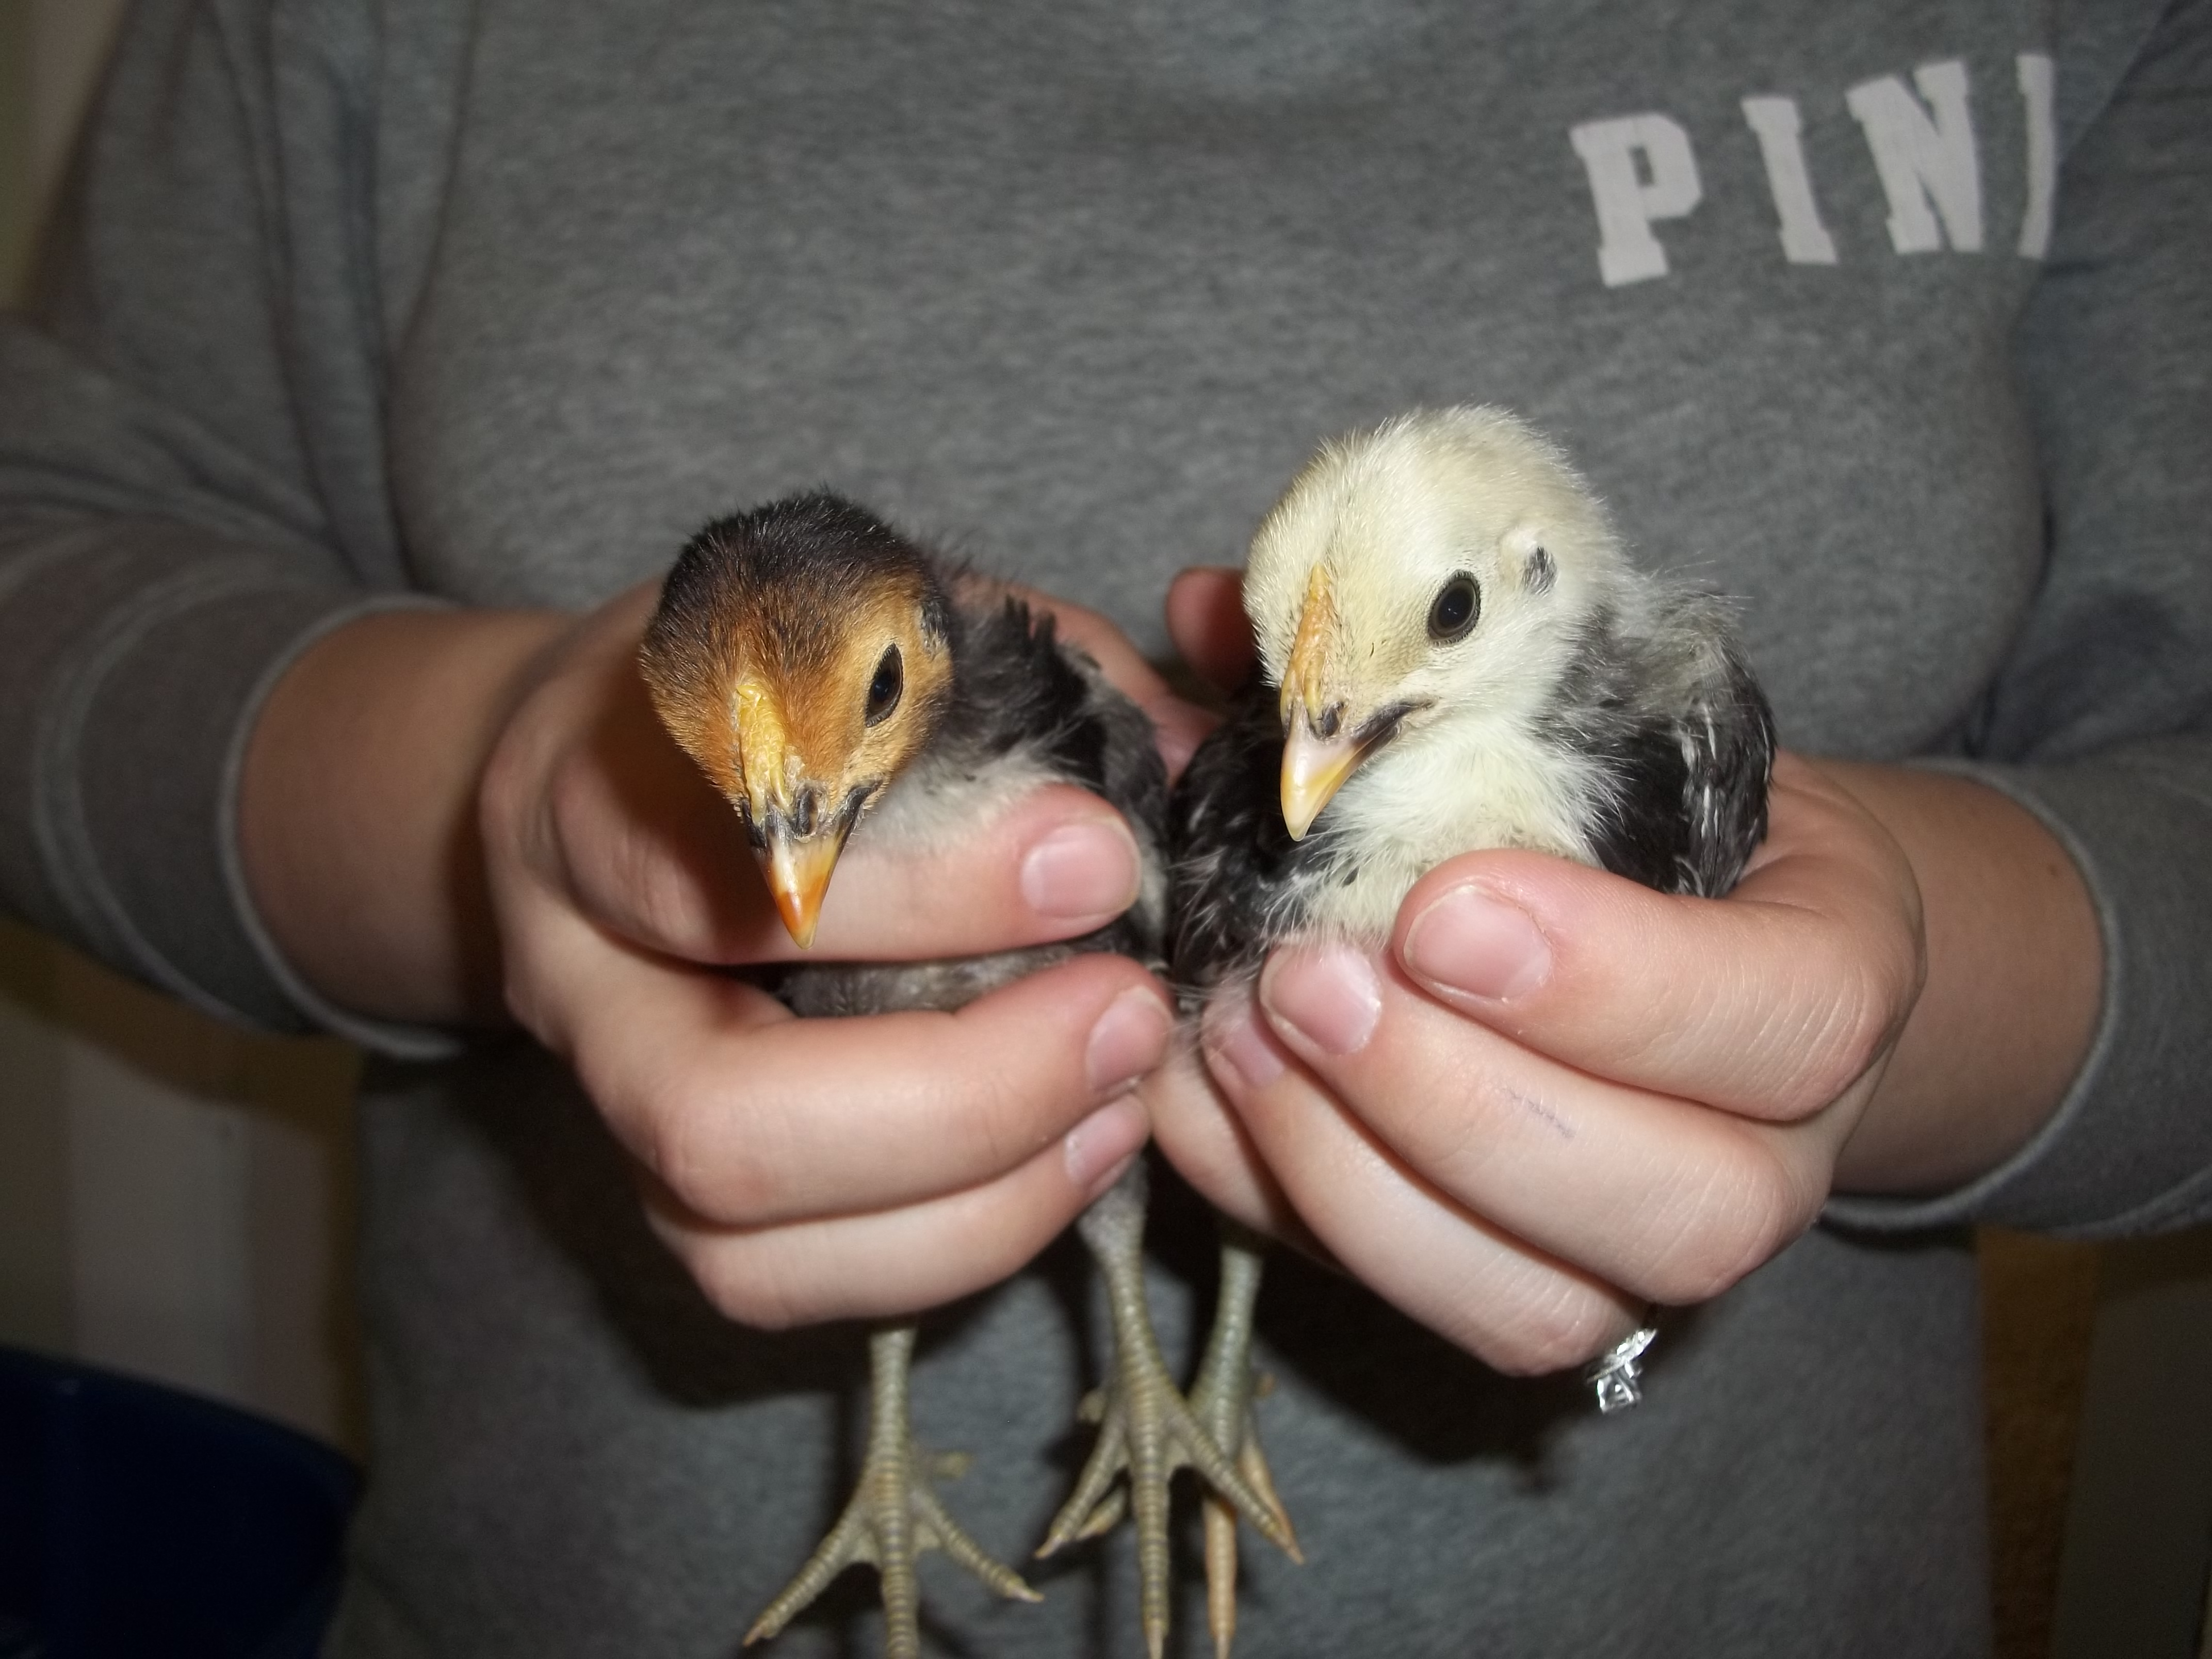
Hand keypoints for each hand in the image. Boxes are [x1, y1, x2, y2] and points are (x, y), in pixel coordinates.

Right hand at [249, 580, 1202, 1329]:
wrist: (612, 766)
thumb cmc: (773, 685)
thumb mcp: (882, 623)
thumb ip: (1025, 673)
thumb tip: (1183, 760)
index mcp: (602, 781)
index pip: (727, 859)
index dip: (923, 882)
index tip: (1101, 856)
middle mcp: (573, 964)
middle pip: (717, 1111)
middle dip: (962, 1092)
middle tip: (1131, 1014)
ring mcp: (607, 1101)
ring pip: (742, 1237)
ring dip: (973, 1193)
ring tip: (1124, 1099)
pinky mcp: (658, 1190)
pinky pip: (779, 1284)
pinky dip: (950, 1244)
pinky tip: (1076, 1153)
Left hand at [1145, 566, 2095, 1373]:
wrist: (1689, 931)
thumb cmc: (1627, 800)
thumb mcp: (1591, 708)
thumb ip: (1428, 664)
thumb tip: (1216, 604)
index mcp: (1831, 979)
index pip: (1790, 1021)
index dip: (1613, 981)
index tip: (1442, 904)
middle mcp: (1770, 1155)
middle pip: (1678, 1210)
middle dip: (1463, 1102)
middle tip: (1312, 977)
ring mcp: (1642, 1257)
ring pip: (1536, 1307)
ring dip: (1361, 1180)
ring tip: (1240, 1032)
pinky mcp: (1515, 1290)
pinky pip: (1407, 1309)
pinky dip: (1280, 1209)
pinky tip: (1195, 1094)